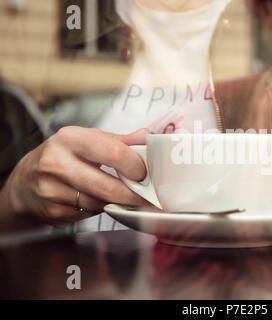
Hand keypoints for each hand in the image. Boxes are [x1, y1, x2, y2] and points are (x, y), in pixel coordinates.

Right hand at [3, 127, 149, 224]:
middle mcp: (56, 163)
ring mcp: (52, 190)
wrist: (25, 182)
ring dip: (118, 203)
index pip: (114, 152)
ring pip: (100, 203)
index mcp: (70, 138)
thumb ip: (119, 140)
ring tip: (125, 196)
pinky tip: (102, 202)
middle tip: (145, 195)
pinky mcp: (53, 212)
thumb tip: (146, 136)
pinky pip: (90, 214)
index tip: (145, 172)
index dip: (136, 166)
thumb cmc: (63, 157)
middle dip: (133, 194)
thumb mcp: (87, 140)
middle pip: (108, 186)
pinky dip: (102, 209)